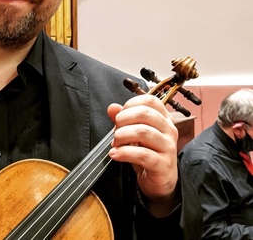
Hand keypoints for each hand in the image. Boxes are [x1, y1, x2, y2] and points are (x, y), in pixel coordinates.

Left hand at [107, 94, 179, 216]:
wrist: (159, 182)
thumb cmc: (147, 153)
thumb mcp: (134, 133)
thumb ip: (123, 119)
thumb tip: (112, 107)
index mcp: (164, 118)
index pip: (150, 100)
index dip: (130, 104)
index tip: (120, 116)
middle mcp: (169, 130)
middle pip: (144, 113)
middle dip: (123, 120)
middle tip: (115, 131)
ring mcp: (168, 147)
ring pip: (143, 132)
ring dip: (122, 136)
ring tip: (115, 144)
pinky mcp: (163, 164)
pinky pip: (142, 154)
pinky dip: (124, 153)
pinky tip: (115, 154)